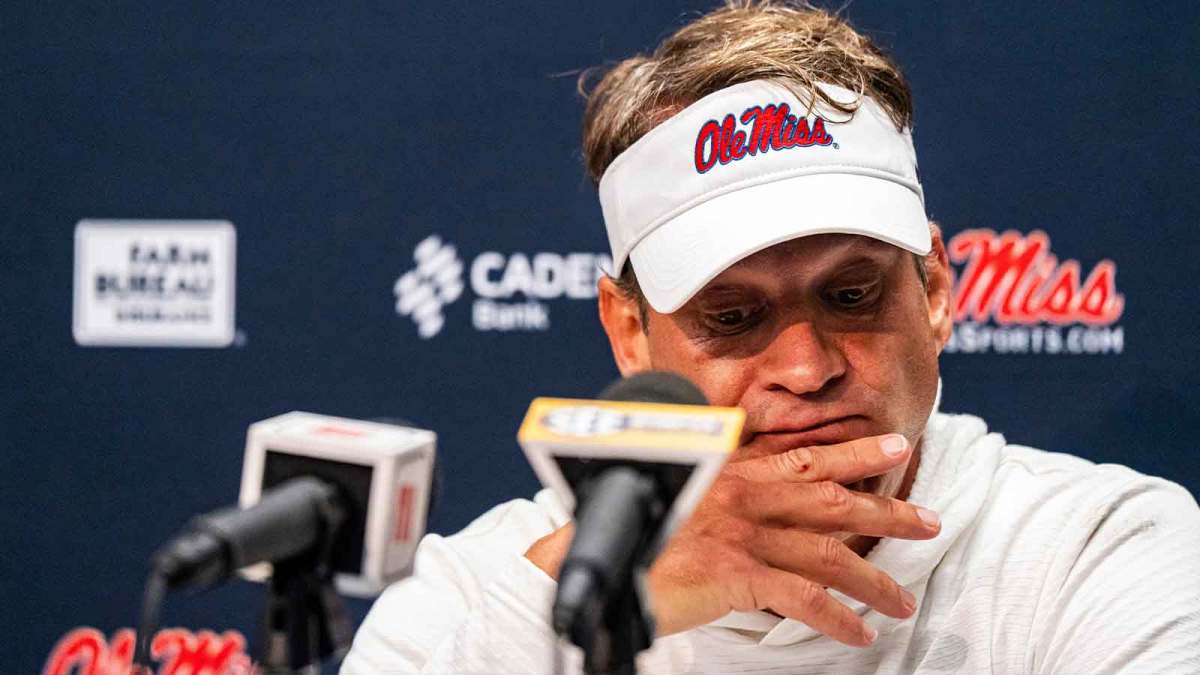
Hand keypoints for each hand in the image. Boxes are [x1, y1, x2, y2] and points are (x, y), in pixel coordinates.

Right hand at [525, 434, 939, 646]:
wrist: (586, 562)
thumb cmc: (623, 530)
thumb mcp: (674, 495)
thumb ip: (716, 490)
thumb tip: (753, 499)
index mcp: (730, 469)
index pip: (805, 457)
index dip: (855, 454)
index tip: (895, 449)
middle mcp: (742, 493)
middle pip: (832, 499)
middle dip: (887, 512)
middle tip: (929, 521)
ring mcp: (741, 533)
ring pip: (828, 553)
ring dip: (873, 579)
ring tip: (902, 601)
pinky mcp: (735, 574)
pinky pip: (802, 599)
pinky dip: (836, 618)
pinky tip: (857, 633)